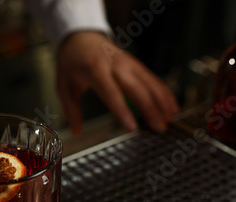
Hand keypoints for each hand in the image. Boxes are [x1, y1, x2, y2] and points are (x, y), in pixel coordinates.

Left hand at [56, 31, 178, 133]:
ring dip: (162, 101)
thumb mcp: (63, 85)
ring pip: (149, 82)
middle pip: (136, 88)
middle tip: (159, 128)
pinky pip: (152, 77)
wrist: (81, 36)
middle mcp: (115, 65)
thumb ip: (71, 109)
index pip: (111, 92)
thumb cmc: (71, 62)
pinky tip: (172, 105)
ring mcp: (127, 63)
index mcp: (95, 70)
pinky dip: (163, 91)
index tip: (132, 127)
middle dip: (150, 109)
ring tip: (170, 120)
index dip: (122, 110)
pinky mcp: (135, 64)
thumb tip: (77, 132)